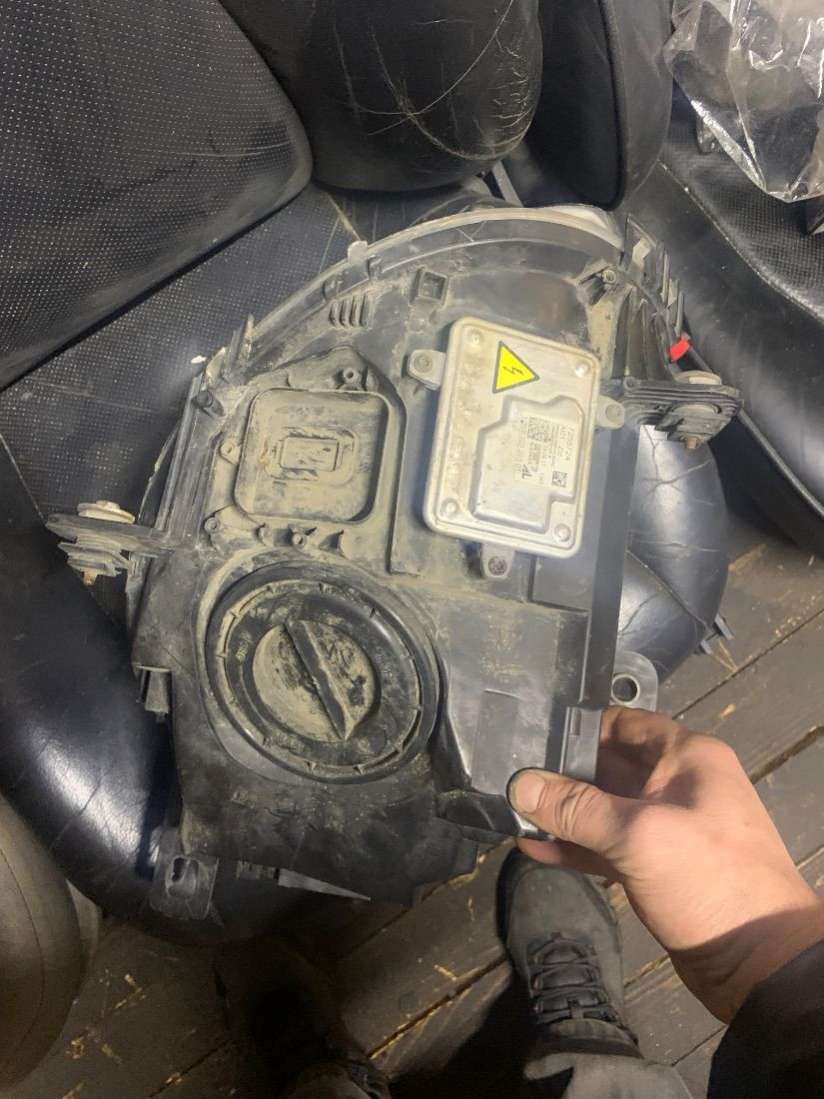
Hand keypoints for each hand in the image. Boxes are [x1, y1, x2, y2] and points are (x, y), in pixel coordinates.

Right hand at [508, 706, 823, 1020]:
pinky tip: (535, 849)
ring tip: (511, 812)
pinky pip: (606, 845)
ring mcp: (666, 827)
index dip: (577, 725)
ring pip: (604, 808)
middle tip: (507, 774)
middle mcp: (677, 784)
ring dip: (562, 813)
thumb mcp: (637, 835)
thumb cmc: (707, 879)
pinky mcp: (655, 866)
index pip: (623, 723)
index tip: (529, 732)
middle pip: (608, 765)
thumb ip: (575, 808)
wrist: (759, 963)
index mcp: (687, 757)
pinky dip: (575, 846)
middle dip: (560, 771)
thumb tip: (518, 785)